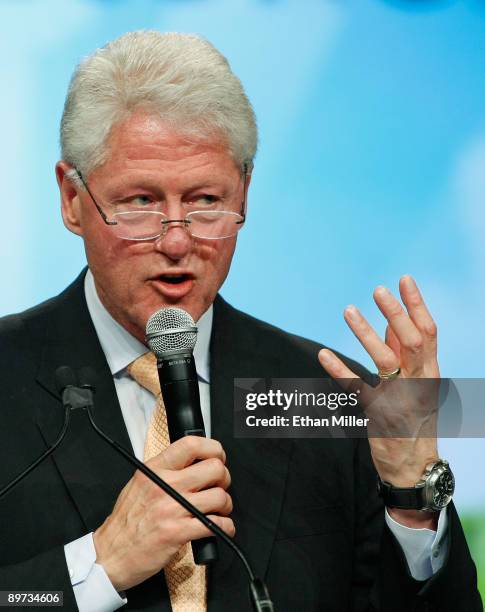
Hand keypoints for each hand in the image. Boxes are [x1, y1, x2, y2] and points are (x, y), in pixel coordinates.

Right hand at [93, 436, 233, 591]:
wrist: (110, 554)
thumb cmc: (126, 521)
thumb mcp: (140, 483)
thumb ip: (165, 470)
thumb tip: (193, 462)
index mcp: (155, 470)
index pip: (191, 444)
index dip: (213, 448)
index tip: (218, 457)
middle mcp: (165, 485)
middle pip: (214, 468)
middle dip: (224, 478)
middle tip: (219, 486)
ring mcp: (172, 509)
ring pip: (219, 496)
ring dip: (226, 505)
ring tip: (219, 510)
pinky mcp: (177, 533)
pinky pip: (216, 525)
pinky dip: (225, 527)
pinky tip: (221, 527)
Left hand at [318, 275, 439, 526]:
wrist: (413, 467)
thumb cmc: (414, 420)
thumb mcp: (417, 385)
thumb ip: (404, 355)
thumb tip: (390, 324)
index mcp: (430, 372)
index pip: (428, 332)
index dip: (416, 305)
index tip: (404, 280)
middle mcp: (420, 383)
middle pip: (413, 341)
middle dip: (396, 313)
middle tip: (378, 290)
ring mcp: (400, 399)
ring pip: (385, 360)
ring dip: (366, 333)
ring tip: (348, 310)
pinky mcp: (377, 415)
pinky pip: (355, 388)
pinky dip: (338, 369)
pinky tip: (323, 353)